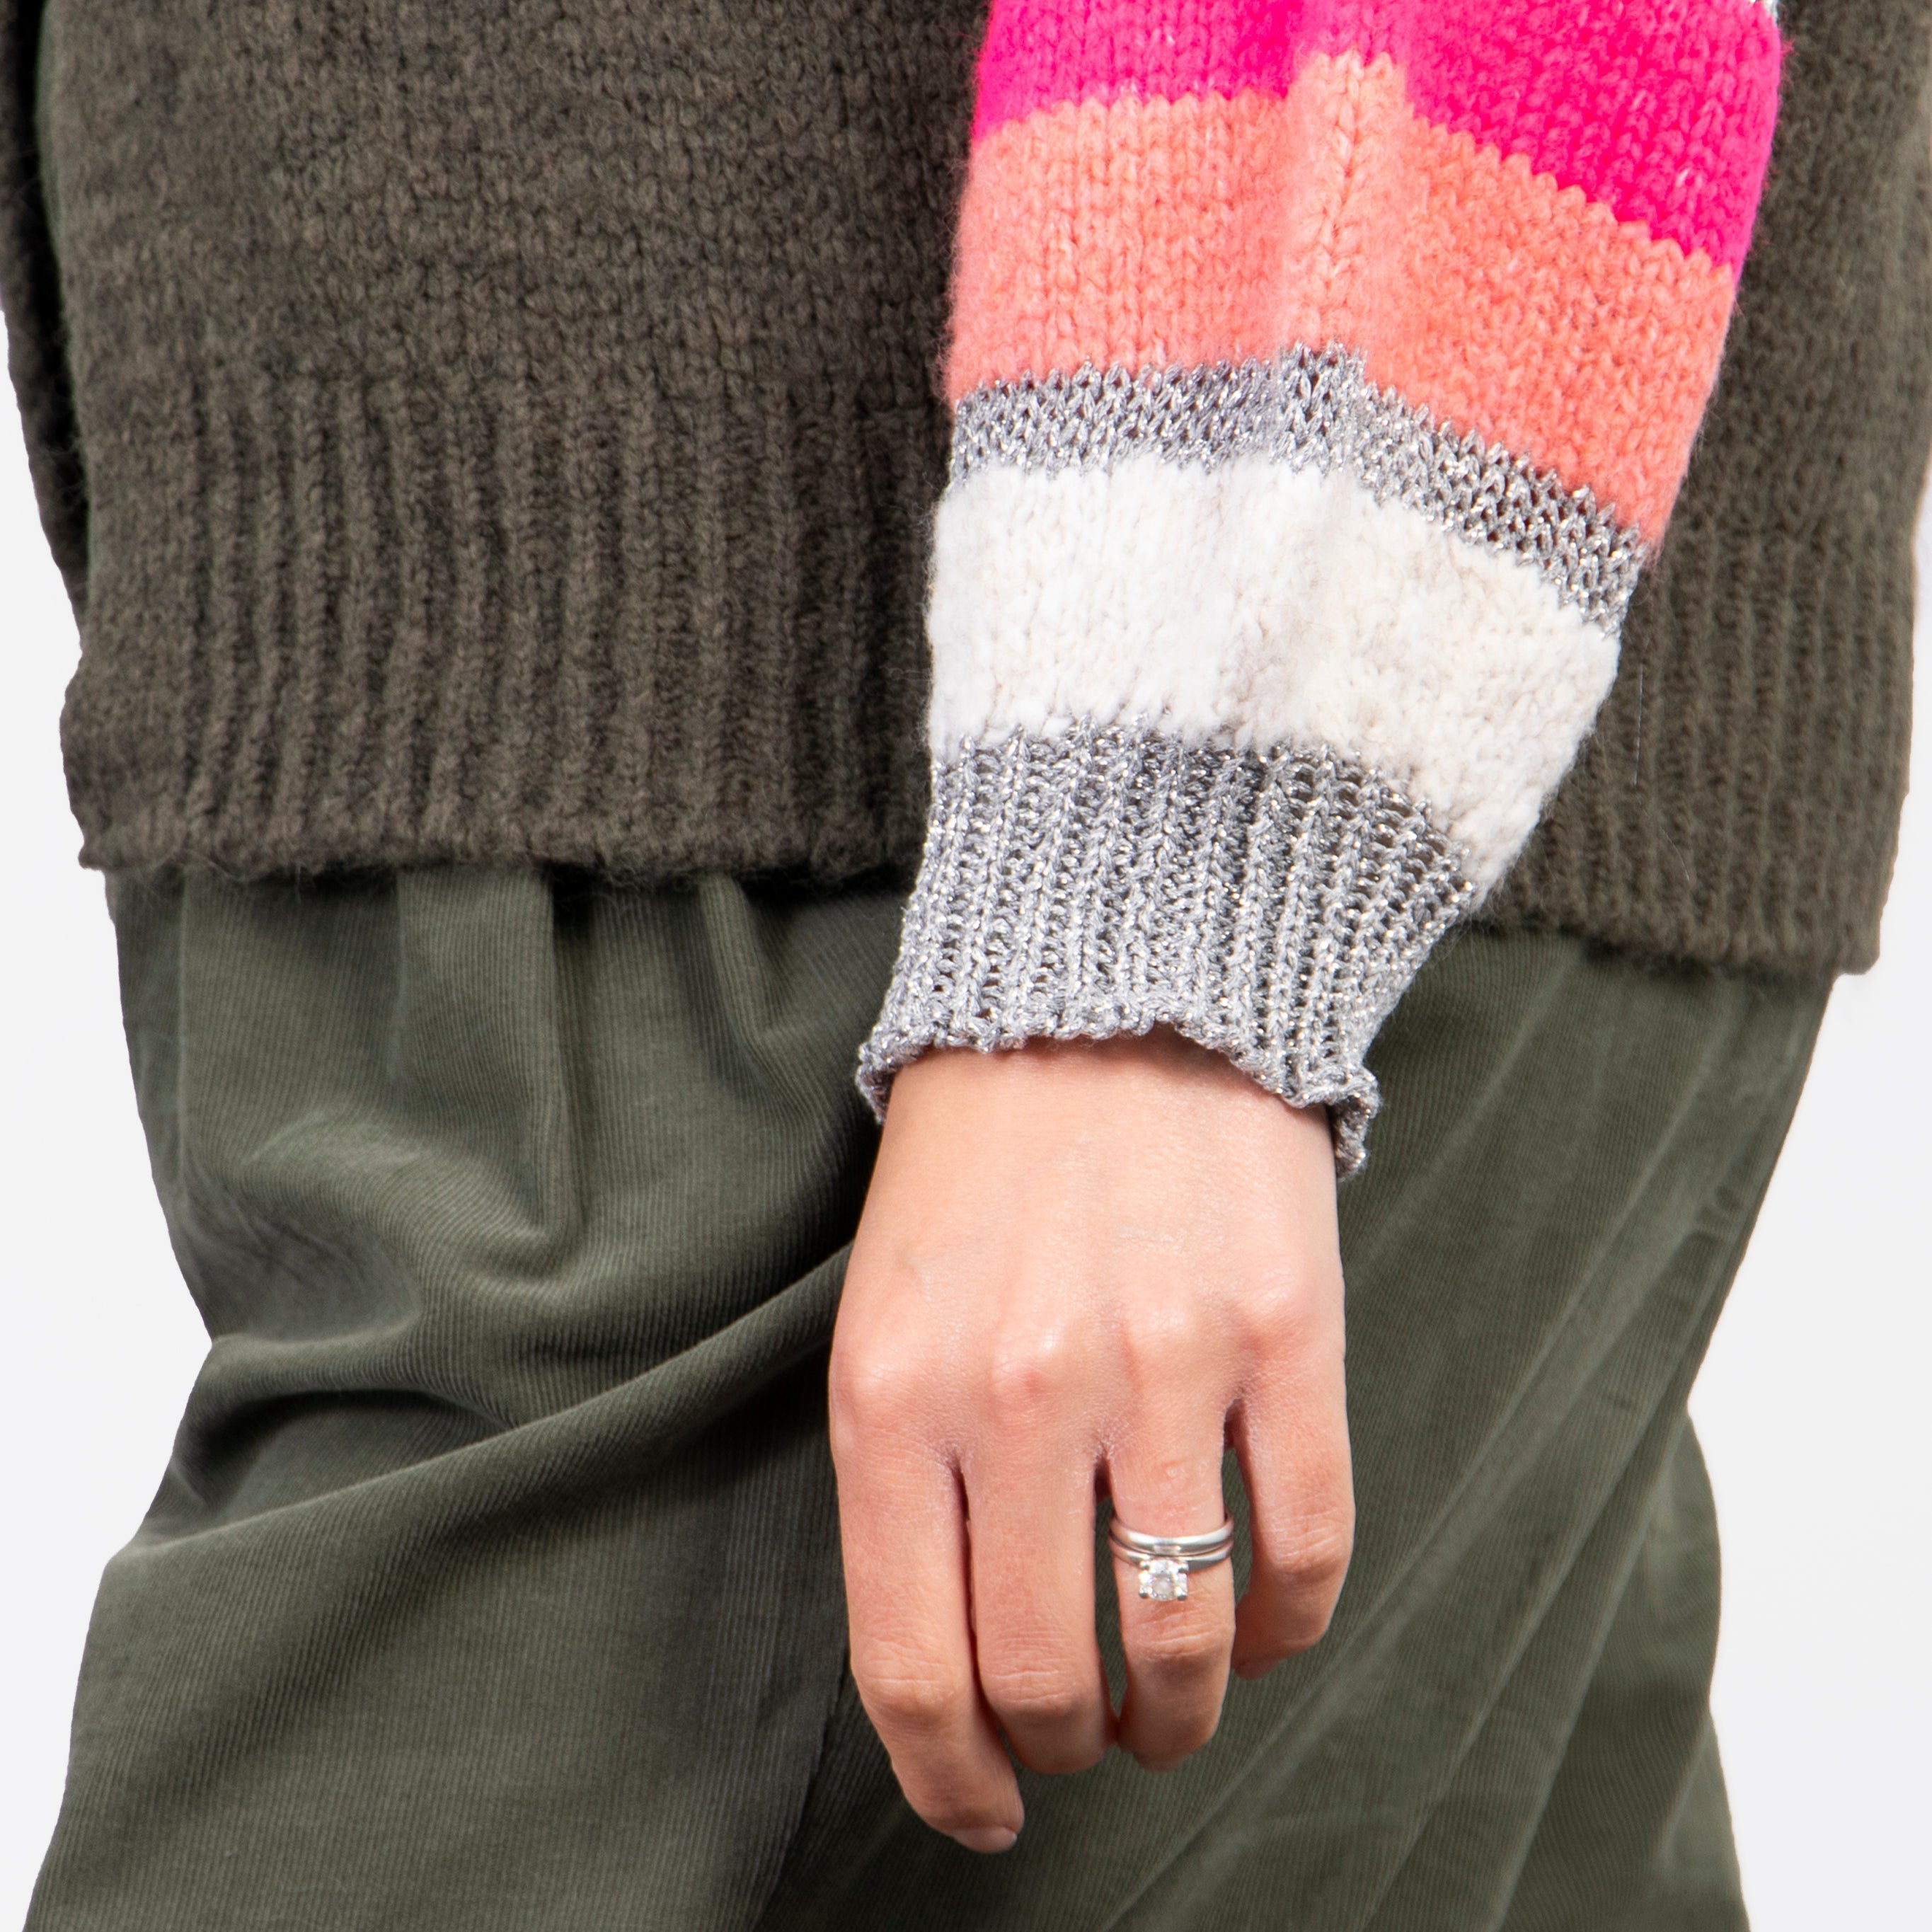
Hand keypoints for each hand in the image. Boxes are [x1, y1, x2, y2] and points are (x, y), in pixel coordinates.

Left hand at [829, 1028, 1352, 1851]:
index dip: (948, 1779)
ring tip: (1168, 1708)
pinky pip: (1308, 1548)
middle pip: (1050, 1678)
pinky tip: (1265, 1624)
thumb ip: (905, 1476)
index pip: (912, 1664)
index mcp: (893, 1393)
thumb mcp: (881, 1310)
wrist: (1105, 992)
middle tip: (1075, 1745)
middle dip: (1061, 1751)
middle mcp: (1022, 1394)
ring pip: (1186, 1639)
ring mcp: (1165, 1365)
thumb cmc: (977, 1165)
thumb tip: (956, 1655)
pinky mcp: (1288, 1335)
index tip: (980, 1812)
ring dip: (1179, 1714)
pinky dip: (1290, 1626)